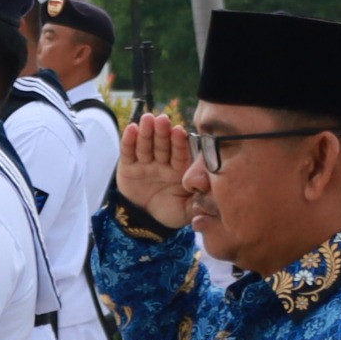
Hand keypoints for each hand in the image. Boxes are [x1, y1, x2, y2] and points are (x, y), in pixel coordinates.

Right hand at [116, 113, 194, 229]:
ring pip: (146, 145)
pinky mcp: (128, 167)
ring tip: (147, 119)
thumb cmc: (171, 212)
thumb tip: (212, 197)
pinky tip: (131, 129)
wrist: (147, 221)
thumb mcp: (187, 210)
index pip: (179, 153)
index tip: (179, 131)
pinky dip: (129, 141)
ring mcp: (145, 163)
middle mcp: (162, 163)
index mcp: (179, 169)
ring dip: (146, 132)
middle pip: (162, 145)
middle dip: (162, 132)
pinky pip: (128, 153)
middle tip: (162, 119)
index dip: (178, 142)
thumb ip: (199, 202)